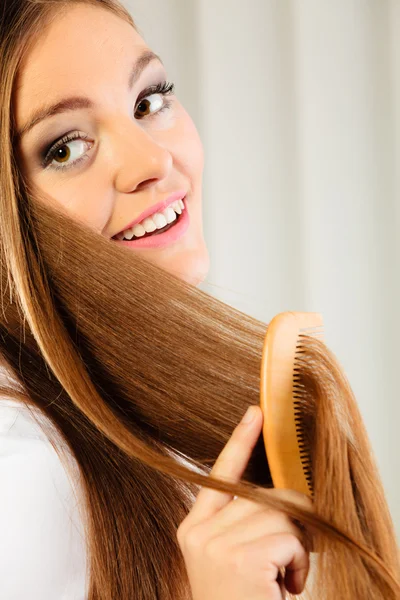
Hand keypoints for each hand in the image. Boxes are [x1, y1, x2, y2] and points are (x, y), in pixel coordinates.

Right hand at [176, 405, 311, 599]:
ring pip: (282, 515)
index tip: (256, 413)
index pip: (220, 474)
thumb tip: (282, 492)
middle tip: (289, 558)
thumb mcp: (233, 558)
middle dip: (291, 522)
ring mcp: (216, 544)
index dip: (241, 440)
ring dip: (297, 548)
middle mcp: (198, 532)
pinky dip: (300, 565)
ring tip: (282, 579)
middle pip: (266, 496)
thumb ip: (244, 522)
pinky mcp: (239, 558)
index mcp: (194, 528)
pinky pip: (290, 538)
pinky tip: (285, 587)